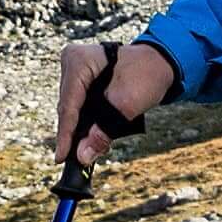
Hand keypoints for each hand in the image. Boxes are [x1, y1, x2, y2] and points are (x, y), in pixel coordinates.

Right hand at [54, 35, 175, 168]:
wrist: (160, 64)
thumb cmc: (148, 75)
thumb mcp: (128, 104)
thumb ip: (103, 131)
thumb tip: (83, 156)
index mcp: (80, 61)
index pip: (68, 105)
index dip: (65, 135)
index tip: (61, 158)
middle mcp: (72, 61)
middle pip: (67, 107)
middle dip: (74, 135)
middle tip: (78, 161)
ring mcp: (74, 69)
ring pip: (71, 108)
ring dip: (80, 130)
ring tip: (86, 152)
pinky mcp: (80, 79)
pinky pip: (78, 104)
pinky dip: (86, 122)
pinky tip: (90, 138)